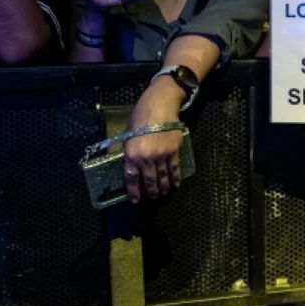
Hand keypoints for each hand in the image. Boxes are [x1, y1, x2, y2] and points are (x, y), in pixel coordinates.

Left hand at [123, 81, 185, 202]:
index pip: (131, 179)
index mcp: (131, 154)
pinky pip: (174, 169)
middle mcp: (145, 158)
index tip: (136, 200)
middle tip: (153, 197)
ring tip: (163, 194)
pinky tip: (175, 185)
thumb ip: (130, 151)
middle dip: (151, 192)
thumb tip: (133, 165)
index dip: (134, 192)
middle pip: (148, 181)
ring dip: (163, 188)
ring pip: (162, 177)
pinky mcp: (174, 151)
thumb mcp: (128, 133)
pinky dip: (175, 179)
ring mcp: (161, 156)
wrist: (160, 105)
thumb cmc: (141, 116)